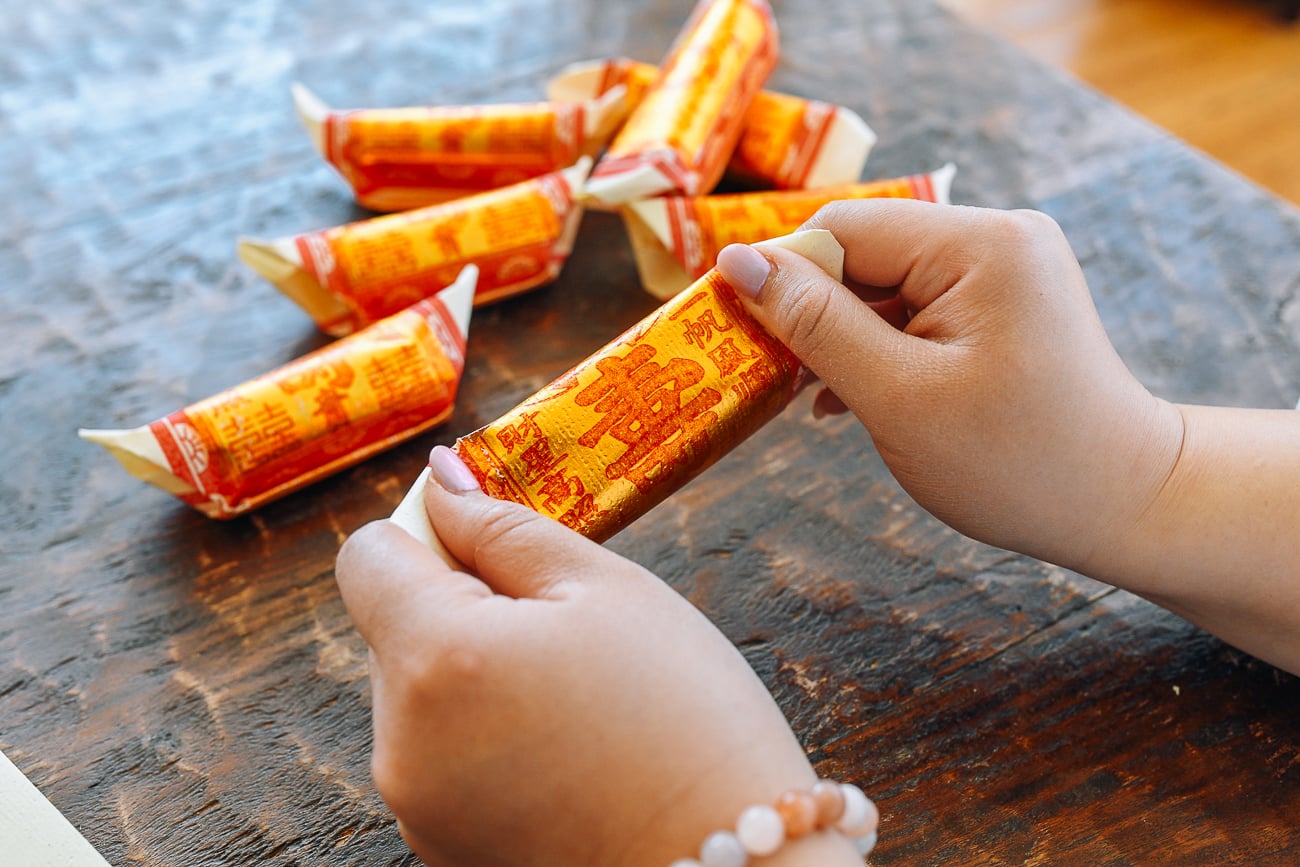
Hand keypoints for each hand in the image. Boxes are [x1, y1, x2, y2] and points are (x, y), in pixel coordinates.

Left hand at [335, 447, 861, 866]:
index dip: (428, 534)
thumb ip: (502, 526)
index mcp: (436, 658)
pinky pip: (439, 758)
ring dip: (472, 677)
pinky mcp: (441, 847)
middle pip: (393, 628)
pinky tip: (564, 753)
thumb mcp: (607, 589)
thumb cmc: (686, 717)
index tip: (492, 549)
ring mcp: (416, 804)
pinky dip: (484, 740)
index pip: (367, 555)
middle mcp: (400, 740)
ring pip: (417, 694)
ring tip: (572, 703)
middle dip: (460, 610)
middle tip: (563, 636)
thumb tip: (439, 479)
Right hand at [718, 201, 1299, 674]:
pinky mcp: (1003, 301)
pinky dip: (878, 348)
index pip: (844, 230)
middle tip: (768, 376)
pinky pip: (916, 308)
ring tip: (808, 397)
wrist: (1123, 504)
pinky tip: (846, 397)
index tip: (730, 331)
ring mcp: (1004, 268)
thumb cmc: (1016, 463)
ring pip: (884, 284)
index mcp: (979, 244)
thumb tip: (738, 264)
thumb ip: (816, 324)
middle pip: (863, 253)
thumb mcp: (899, 397)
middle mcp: (996, 236)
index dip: (780, 277)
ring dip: (840, 337)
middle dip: (811, 312)